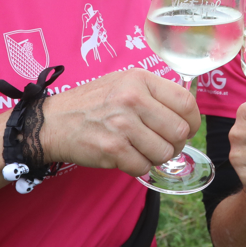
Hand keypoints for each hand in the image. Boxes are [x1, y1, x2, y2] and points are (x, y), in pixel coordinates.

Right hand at [40, 69, 199, 176]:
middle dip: (174, 144)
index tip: (186, 129)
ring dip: (155, 157)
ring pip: (164, 153)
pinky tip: (125, 156)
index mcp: (140, 79)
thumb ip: (154, 93)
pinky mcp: (112, 149)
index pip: (186, 102)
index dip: (192, 121)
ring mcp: (122, 124)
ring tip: (140, 149)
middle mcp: (132, 98)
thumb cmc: (92, 104)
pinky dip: (137, 167)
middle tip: (160, 144)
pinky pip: (143, 167)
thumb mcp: (124, 83)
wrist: (53, 121)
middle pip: (180, 132)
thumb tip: (187, 113)